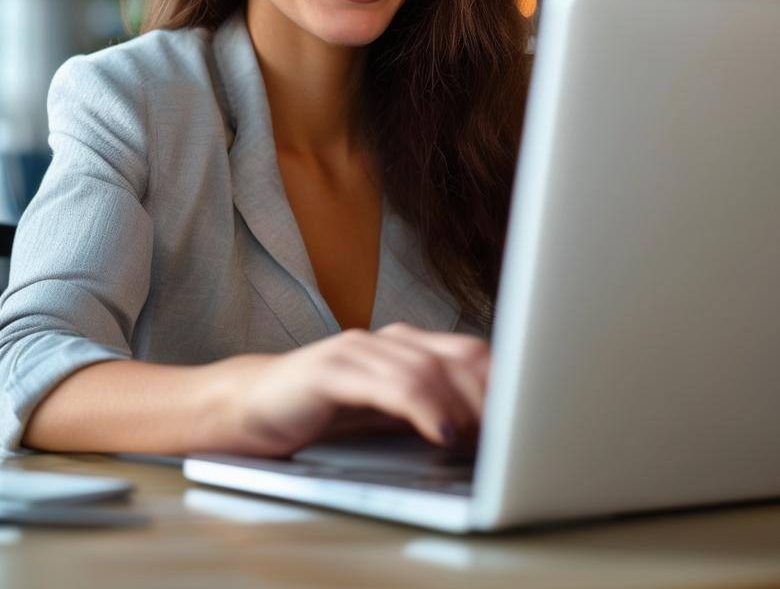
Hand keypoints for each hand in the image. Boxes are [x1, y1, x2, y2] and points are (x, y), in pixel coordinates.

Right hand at [212, 322, 489, 456]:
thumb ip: (429, 412)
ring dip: (463, 407)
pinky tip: (441, 432)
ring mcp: (359, 350)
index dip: (505, 383)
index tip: (528, 417)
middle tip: (512, 434)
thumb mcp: (386, 415)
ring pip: (429, 369)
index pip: (471, 354)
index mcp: (406, 346)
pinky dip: (422, 407)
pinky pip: (389, 384)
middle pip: (460, 357)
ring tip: (483, 439)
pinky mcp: (331, 368)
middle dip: (493, 396)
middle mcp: (387, 340)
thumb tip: (488, 433)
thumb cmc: (322, 413)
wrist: (250, 406)